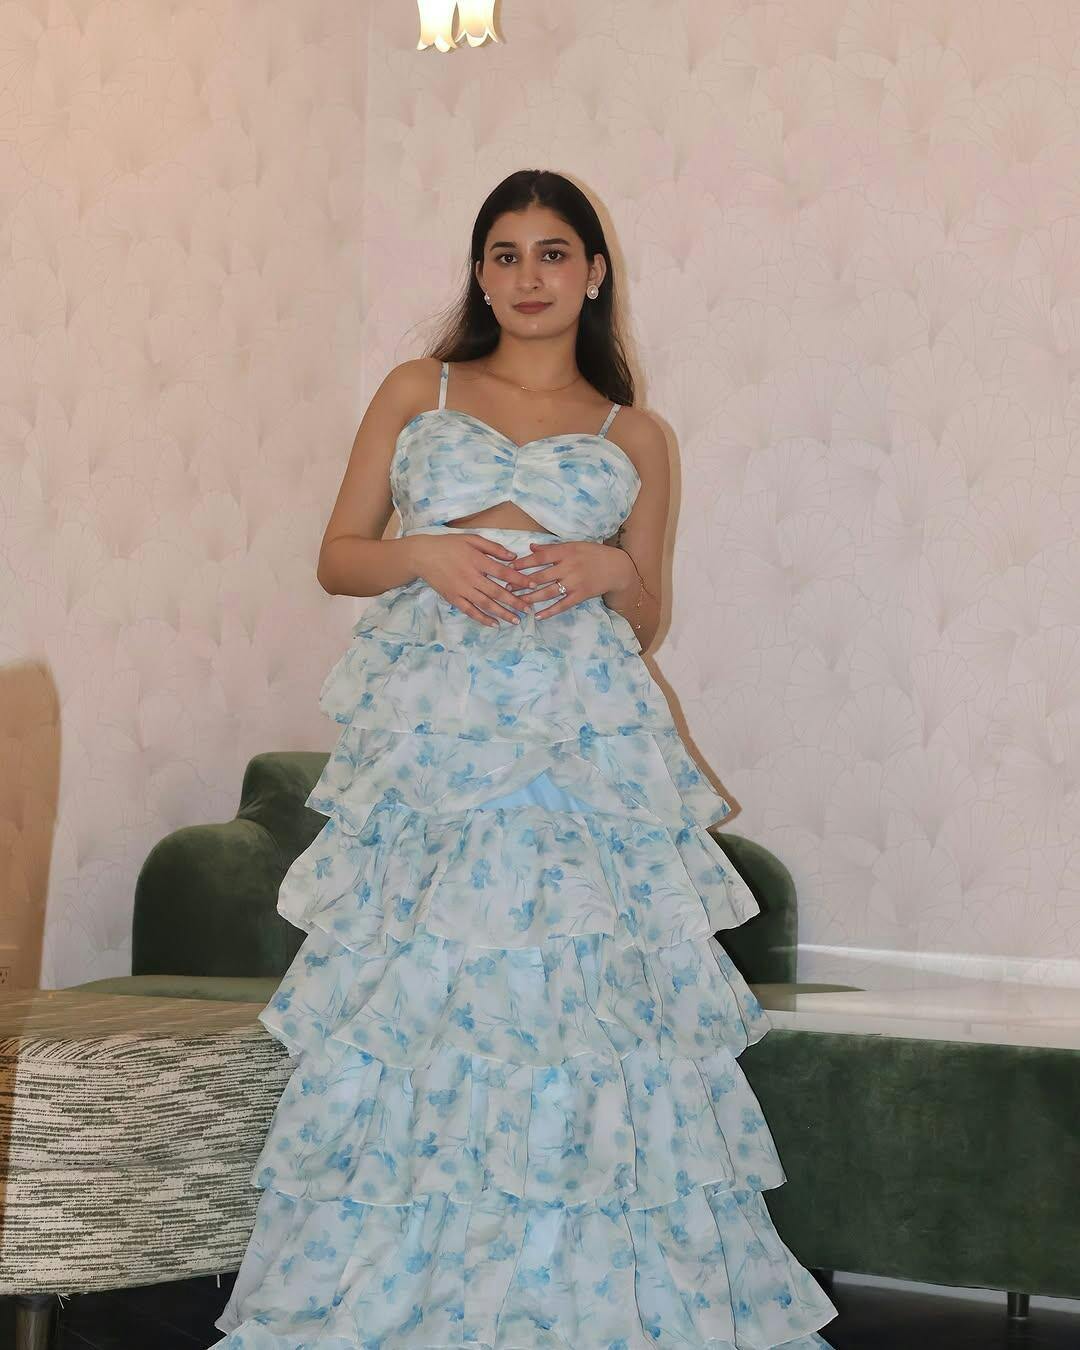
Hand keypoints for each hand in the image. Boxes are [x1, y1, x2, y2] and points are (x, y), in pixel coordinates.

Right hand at [407, 534, 533, 626]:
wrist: (422, 555)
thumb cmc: (448, 545)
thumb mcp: (472, 539)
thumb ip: (493, 548)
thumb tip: (513, 557)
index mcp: (477, 560)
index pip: (503, 572)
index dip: (519, 580)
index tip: (533, 585)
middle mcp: (471, 577)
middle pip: (497, 591)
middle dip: (515, 601)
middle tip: (528, 609)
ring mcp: (461, 589)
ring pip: (485, 604)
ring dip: (502, 613)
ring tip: (516, 620)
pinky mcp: (453, 598)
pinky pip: (470, 611)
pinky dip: (482, 619)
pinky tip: (494, 624)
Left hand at [510, 540, 636, 619]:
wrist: (617, 568)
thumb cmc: (593, 554)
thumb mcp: (574, 545)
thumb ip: (552, 548)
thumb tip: (531, 547)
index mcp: (566, 551)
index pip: (540, 557)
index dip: (523, 563)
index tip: (508, 568)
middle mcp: (569, 566)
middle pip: (540, 576)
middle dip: (521, 583)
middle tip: (506, 588)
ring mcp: (575, 582)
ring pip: (548, 592)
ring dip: (531, 598)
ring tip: (517, 602)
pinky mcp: (581, 595)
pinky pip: (563, 605)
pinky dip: (550, 611)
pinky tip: (538, 616)